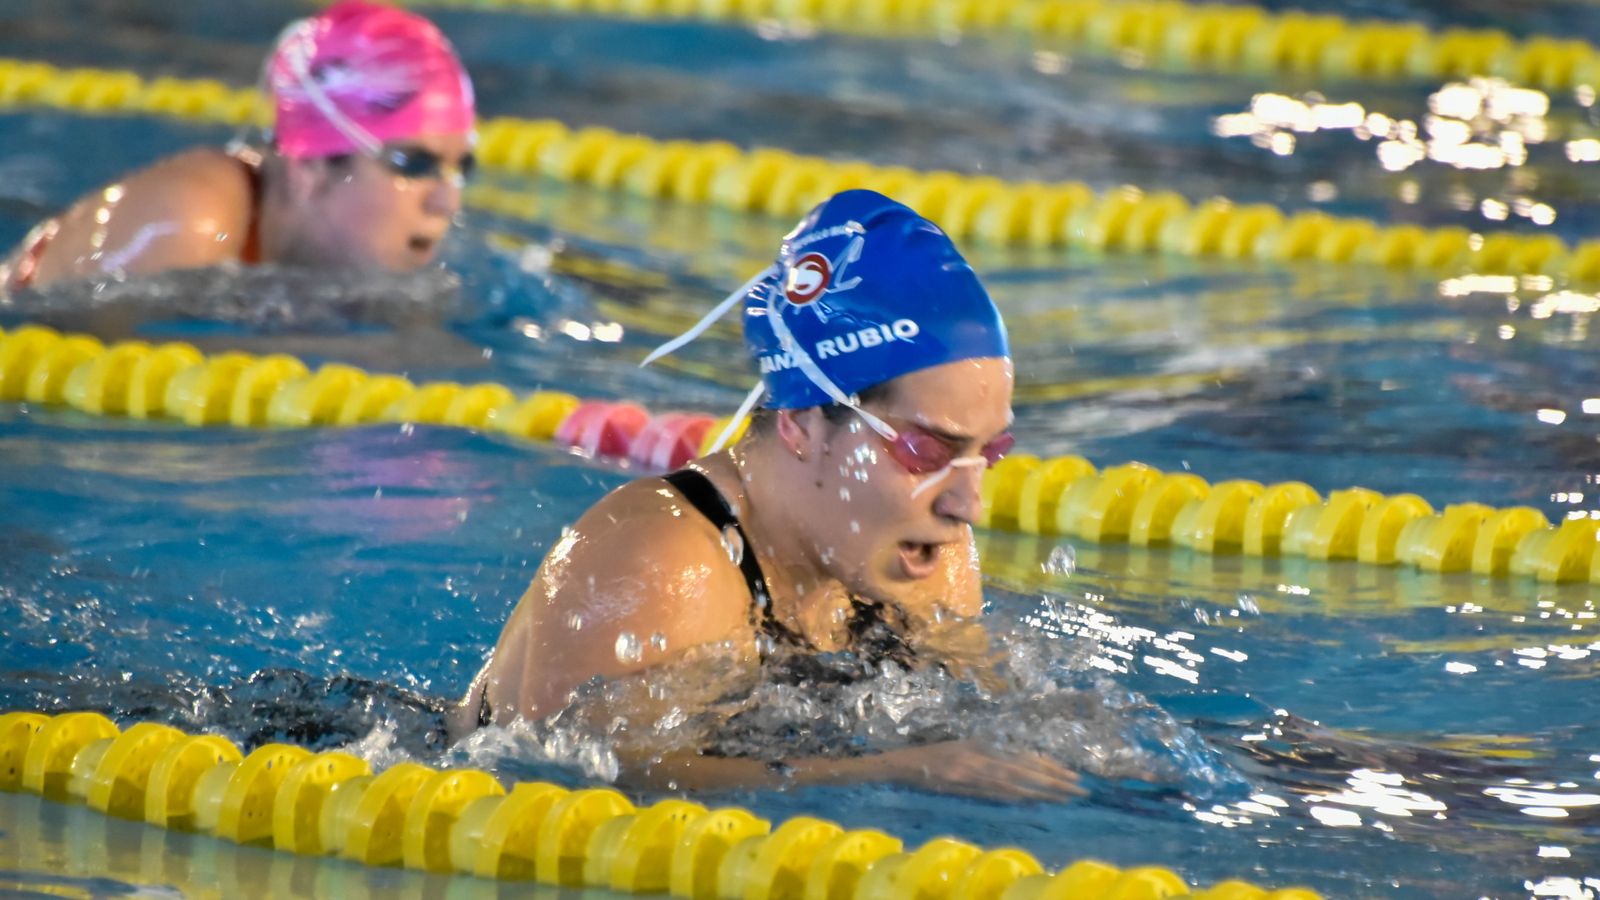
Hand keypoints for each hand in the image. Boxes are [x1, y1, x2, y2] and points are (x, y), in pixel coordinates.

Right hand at [861, 740, 1084, 801]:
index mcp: (985, 743)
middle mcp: (982, 756)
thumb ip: (993, 751)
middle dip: (1054, 780)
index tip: (1072, 774)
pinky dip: (1014, 797)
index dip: (1050, 765)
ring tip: (1064, 797)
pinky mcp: (963, 786)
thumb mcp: (967, 744)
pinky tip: (1031, 802)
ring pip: (1014, 782)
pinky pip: (993, 793)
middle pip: (1025, 769)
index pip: (1024, 756)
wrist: (905, 764)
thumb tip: (1025, 759)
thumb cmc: (937, 753)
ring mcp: (972, 772)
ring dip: (1040, 790)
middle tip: (1080, 788)